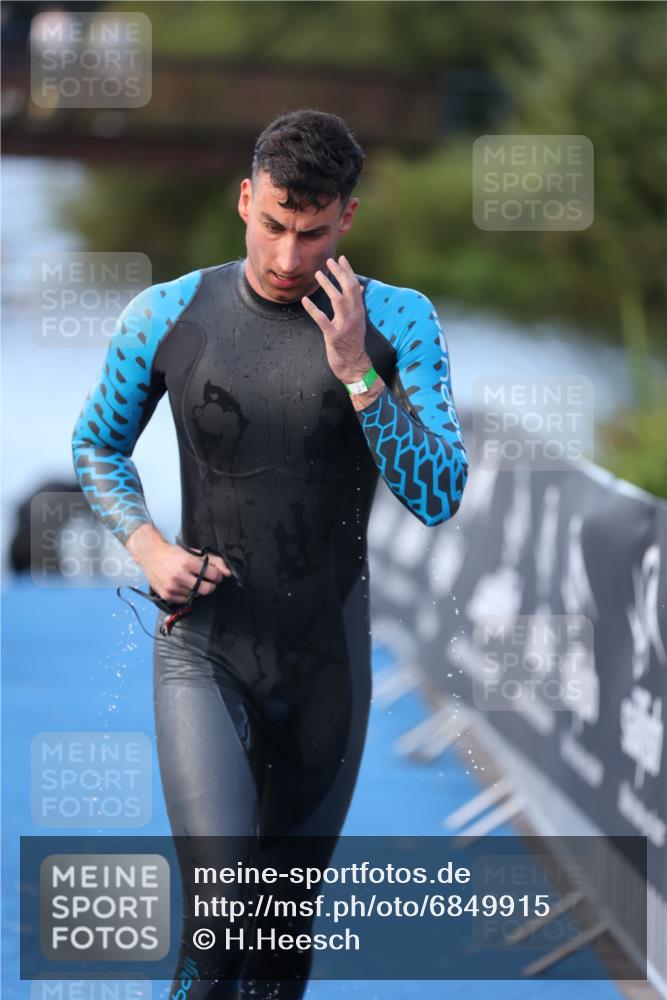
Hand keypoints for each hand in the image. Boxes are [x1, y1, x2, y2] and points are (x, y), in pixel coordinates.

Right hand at [126, 523, 232, 603]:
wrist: (151, 555)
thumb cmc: (173, 553)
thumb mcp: (194, 553)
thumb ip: (214, 561)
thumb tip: (228, 573)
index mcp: (187, 562)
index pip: (213, 575)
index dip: (217, 576)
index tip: (214, 575)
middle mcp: (179, 575)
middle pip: (207, 589)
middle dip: (211, 585)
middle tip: (207, 580)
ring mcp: (172, 586)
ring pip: (197, 595)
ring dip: (198, 590)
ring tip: (191, 580)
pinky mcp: (167, 595)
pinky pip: (186, 600)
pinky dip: (188, 594)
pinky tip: (183, 585)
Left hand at [301, 255, 371, 382]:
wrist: (355, 366)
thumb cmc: (354, 343)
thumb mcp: (359, 321)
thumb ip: (358, 303)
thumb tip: (360, 285)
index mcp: (359, 311)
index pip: (355, 286)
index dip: (348, 271)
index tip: (342, 258)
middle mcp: (354, 316)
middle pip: (348, 289)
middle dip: (339, 274)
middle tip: (328, 261)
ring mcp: (344, 326)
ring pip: (337, 300)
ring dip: (328, 286)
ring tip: (318, 274)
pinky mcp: (334, 336)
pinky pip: (322, 320)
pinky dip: (313, 309)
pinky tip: (305, 300)